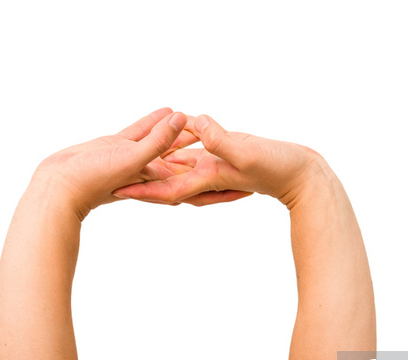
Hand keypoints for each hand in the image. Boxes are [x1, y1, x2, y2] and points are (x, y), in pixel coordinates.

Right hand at [30, 109, 250, 218]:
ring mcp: (135, 160)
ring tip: (206, 125)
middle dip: (212, 159)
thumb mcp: (130, 158)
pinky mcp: (119, 146)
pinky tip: (170, 111)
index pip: (199, 180)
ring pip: (168, 145)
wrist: (56, 187)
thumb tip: (185, 120)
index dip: (225, 177)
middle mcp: (151, 173)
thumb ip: (158, 141)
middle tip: (239, 150)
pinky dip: (158, 123)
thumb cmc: (89, 182)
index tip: (252, 173)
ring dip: (186, 136)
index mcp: (159, 183)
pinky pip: (145, 133)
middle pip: (190, 164)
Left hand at [113, 114, 327, 207]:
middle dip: (136, 180)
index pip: (165, 188)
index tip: (115, 188)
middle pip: (162, 180)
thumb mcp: (247, 150)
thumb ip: (221, 139)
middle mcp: (203, 175)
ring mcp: (211, 166)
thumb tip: (195, 124)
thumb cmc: (278, 166)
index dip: (139, 188)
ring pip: (173, 166)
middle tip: (107, 176)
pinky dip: (174, 147)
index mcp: (205, 177)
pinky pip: (190, 153)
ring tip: (125, 160)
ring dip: (151, 164)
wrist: (299, 174)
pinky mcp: (220, 156)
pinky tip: (163, 137)